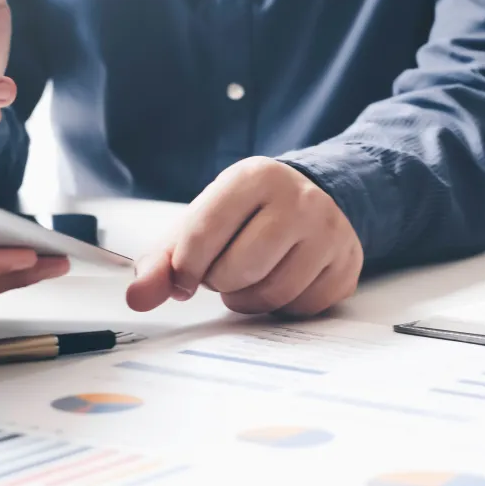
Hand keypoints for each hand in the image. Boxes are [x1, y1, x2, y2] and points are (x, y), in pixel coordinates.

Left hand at [126, 157, 363, 316]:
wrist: (309, 202)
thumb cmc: (245, 217)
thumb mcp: (200, 225)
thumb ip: (162, 262)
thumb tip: (137, 298)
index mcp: (254, 177)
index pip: (202, 236)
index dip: (185, 269)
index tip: (186, 275)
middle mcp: (299, 199)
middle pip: (238, 270)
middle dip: (221, 281)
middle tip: (225, 270)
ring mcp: (330, 231)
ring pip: (271, 294)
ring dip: (248, 299)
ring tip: (250, 278)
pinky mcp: (347, 264)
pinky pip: (302, 308)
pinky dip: (282, 307)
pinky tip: (281, 282)